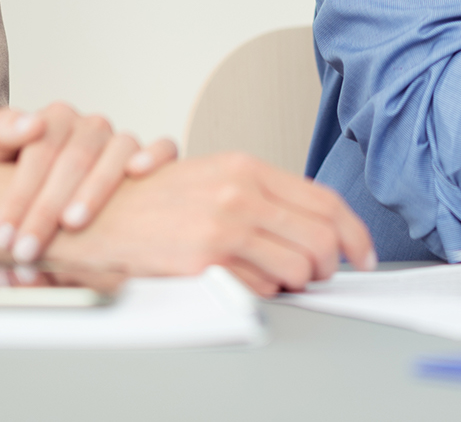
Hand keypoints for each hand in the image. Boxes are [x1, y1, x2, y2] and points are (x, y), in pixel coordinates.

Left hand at [0, 101, 174, 263]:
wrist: (41, 183)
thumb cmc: (18, 171)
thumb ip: (3, 133)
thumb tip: (31, 124)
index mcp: (56, 118)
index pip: (38, 151)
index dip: (18, 195)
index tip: (2, 235)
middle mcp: (91, 125)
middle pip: (73, 159)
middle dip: (46, 208)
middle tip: (27, 247)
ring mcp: (120, 139)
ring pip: (117, 152)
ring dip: (94, 189)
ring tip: (71, 223)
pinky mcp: (149, 153)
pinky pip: (164, 146)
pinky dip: (155, 155)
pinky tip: (138, 172)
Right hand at [49, 150, 377, 296]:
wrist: (97, 215)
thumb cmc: (153, 201)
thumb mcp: (214, 179)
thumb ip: (261, 196)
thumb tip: (308, 225)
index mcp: (248, 168)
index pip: (325, 200)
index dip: (353, 232)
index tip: (363, 252)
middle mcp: (241, 192)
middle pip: (321, 237)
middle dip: (330, 265)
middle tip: (323, 275)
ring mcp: (224, 226)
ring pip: (297, 268)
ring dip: (296, 283)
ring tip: (278, 280)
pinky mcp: (205, 260)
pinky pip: (259, 287)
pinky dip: (262, 292)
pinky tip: (244, 282)